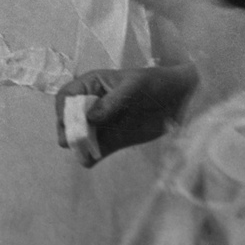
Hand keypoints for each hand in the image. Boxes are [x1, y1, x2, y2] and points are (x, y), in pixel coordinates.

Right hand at [54, 65, 197, 166]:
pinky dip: (92, 156)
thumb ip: (111, 101)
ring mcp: (103, 124)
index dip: (63, 108)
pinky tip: (90, 161)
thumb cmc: (155, 83)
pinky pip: (98, 149)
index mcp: (91, 85)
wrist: (181, 98)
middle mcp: (92, 105)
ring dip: (79, 145)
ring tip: (82, 154)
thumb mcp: (134, 87)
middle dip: (67, 130)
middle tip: (69, 141)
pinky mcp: (114, 139)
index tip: (67, 120)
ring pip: (81, 136)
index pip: (67, 96)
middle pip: (69, 118)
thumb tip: (90, 118)